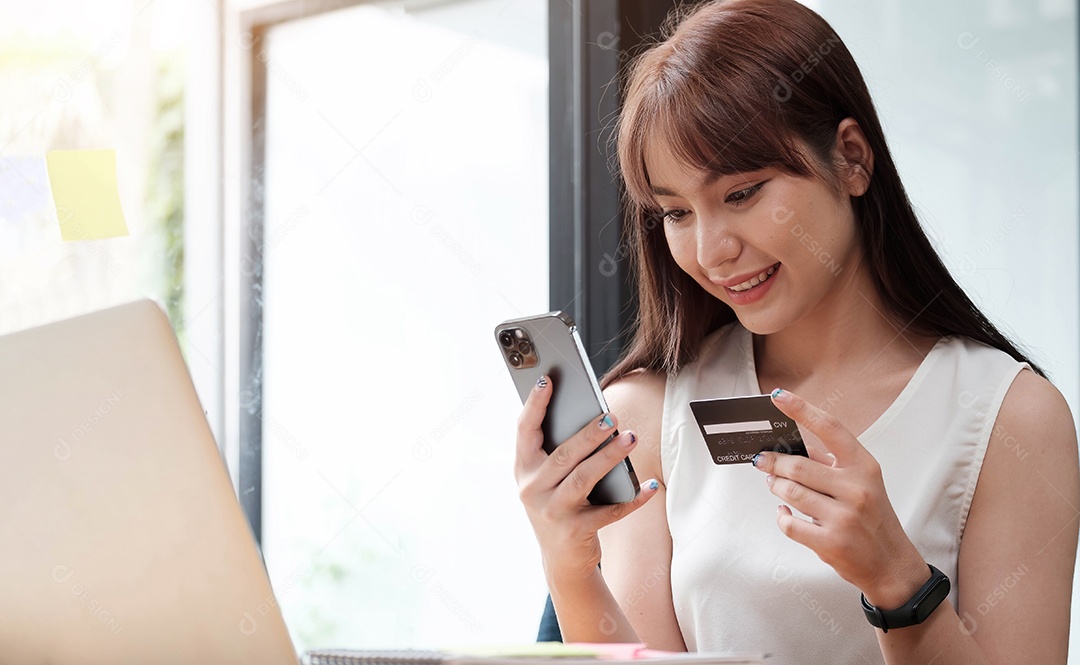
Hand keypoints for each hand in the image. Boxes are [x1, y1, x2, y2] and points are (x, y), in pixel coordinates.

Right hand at [515, 375, 658, 579]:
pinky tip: (651, 486)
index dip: (534, 404)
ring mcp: (553, 512)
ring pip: (584, 478)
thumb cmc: (559, 506)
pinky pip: (610, 511)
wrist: (561, 561)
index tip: (547, 379)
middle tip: (611, 416)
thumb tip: (592, 415)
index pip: (524, 431)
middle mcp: (532, 489)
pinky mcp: (575, 531)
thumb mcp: (547, 479)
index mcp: (523, 469)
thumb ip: (558, 451)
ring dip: (609, 456)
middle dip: (587, 433)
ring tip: (630, 438)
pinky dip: (632, 499)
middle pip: (562, 455)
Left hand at [751, 388, 928, 607]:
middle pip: (797, 465)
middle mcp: (857, 488)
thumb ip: (831, 464)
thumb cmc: (872, 518)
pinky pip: (789, 523)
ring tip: (774, 484)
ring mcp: (844, 517)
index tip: (778, 397)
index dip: (801, 409)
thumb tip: (791, 446)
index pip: (830, 428)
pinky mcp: (831, 542)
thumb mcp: (863, 484)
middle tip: (762, 461)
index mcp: (864, 466)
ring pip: (790, 492)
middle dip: (772, 462)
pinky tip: (785, 512)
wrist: (891, 565)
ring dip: (775, 486)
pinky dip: (781, 516)